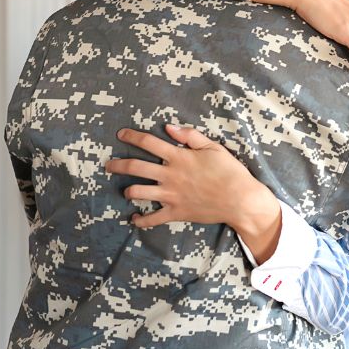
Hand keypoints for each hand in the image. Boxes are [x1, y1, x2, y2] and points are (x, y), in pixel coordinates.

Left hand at [105, 125, 282, 261]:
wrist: (240, 199)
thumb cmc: (229, 171)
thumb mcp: (213, 147)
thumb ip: (190, 136)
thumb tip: (169, 127)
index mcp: (178, 156)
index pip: (148, 142)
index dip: (132, 136)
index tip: (121, 134)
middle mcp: (170, 175)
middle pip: (135, 167)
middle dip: (117, 165)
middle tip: (108, 165)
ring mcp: (170, 195)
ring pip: (138, 192)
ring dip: (127, 191)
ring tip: (124, 190)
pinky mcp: (175, 212)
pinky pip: (152, 219)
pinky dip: (141, 220)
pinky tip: (134, 219)